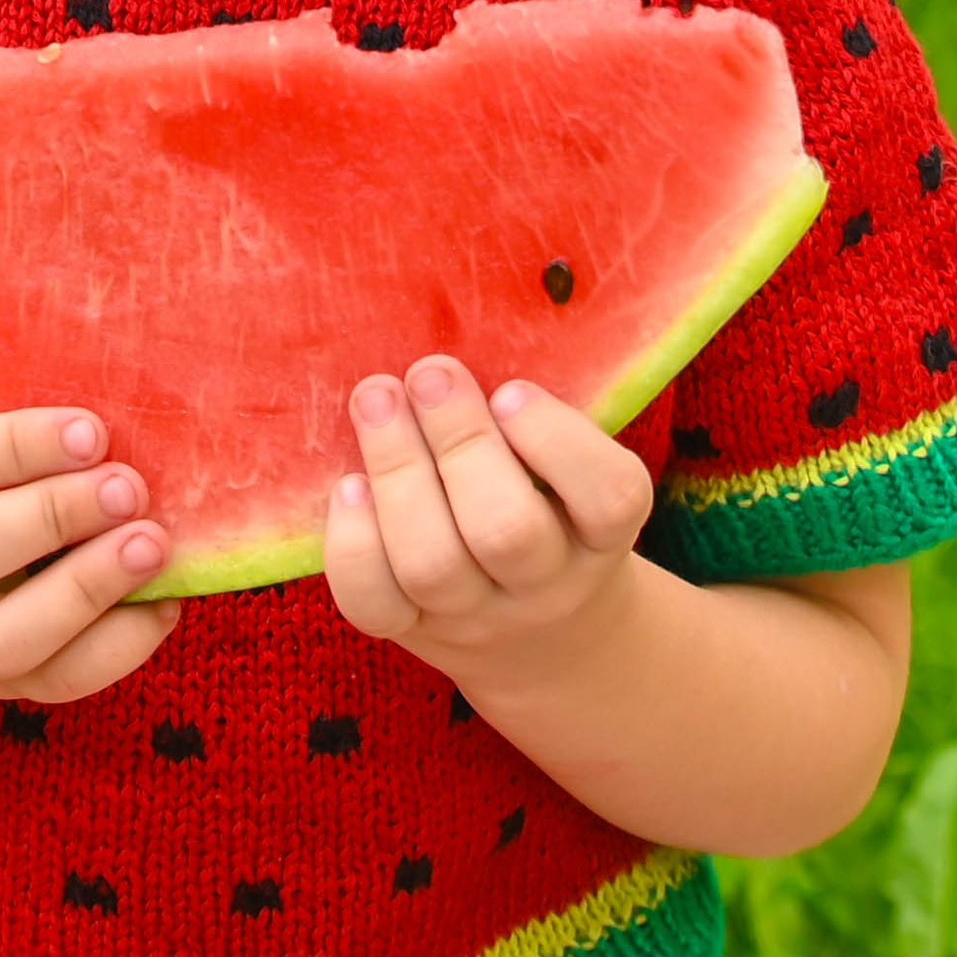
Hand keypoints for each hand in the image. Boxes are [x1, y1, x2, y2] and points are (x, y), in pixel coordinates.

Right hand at [0, 404, 181, 708]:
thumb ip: (6, 419)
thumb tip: (114, 388)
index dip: (15, 447)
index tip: (91, 431)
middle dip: (54, 517)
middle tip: (130, 488)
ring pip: (0, 638)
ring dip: (86, 591)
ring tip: (151, 545)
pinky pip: (55, 682)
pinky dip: (119, 645)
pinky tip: (162, 601)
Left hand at [322, 355, 652, 685]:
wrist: (540, 635)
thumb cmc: (551, 508)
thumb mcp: (575, 472)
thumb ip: (537, 417)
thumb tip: (459, 321)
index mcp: (602, 533)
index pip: (609, 499)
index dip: (557, 444)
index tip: (511, 390)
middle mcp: (545, 583)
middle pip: (505, 530)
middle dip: (458, 441)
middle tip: (429, 373)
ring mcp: (476, 615)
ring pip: (432, 565)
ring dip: (397, 471)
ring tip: (375, 400)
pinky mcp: (412, 632)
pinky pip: (374, 604)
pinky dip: (354, 543)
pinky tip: (347, 485)